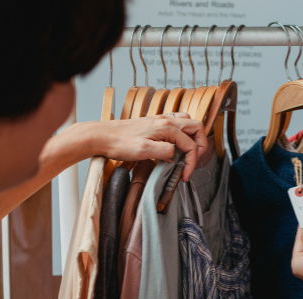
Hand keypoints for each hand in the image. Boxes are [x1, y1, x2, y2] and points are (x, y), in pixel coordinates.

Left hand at [86, 112, 206, 181]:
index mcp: (167, 127)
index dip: (192, 162)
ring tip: (188, 153)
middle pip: (197, 128)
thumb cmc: (119, 143)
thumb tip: (176, 154)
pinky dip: (183, 133)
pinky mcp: (155, 123)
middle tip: (193, 161)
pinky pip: (178, 123)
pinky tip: (176, 144)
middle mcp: (166, 120)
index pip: (191, 145)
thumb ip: (165, 151)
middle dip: (200, 146)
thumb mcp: (144, 151)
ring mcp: (161, 120)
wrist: (102, 136)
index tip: (185, 175)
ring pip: (189, 123)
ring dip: (193, 137)